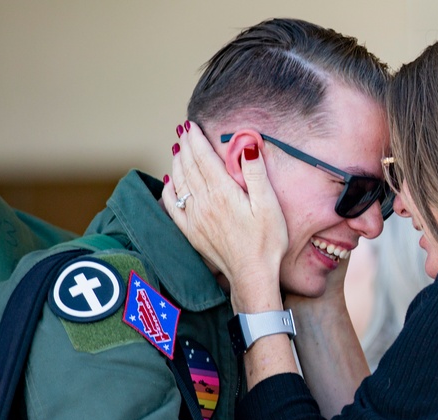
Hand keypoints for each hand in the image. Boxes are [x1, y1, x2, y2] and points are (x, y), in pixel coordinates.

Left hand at [161, 122, 286, 311]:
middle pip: (189, 167)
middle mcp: (204, 202)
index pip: (203, 157)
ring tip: (178, 150)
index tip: (192, 125)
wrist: (252, 275)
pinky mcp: (191, 232)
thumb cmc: (267, 241)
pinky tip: (170, 182)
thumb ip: (255, 172)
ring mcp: (194, 218)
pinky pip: (173, 206)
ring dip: (177, 163)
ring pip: (179, 182)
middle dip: (186, 147)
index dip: (197, 139)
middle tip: (184, 132)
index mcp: (222, 192)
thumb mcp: (268, 204)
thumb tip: (247, 143)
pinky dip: (169, 190)